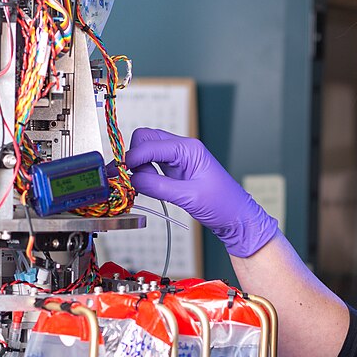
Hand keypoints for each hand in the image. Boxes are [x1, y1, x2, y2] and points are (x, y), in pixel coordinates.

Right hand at [125, 128, 277, 257]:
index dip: (133, 158)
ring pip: (146, 150)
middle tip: (135, 179)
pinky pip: (151, 164)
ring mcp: (177, 158)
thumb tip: (133, 180)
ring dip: (138, 166)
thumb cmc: (222, 205)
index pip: (150, 143)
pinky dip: (144, 173)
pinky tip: (146, 187)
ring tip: (144, 186)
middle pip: (145, 138)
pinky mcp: (175, 170)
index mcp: (188, 149)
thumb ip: (158, 187)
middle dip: (134, 157)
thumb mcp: (189, 197)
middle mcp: (182, 149)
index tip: (122, 173)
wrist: (235, 217)